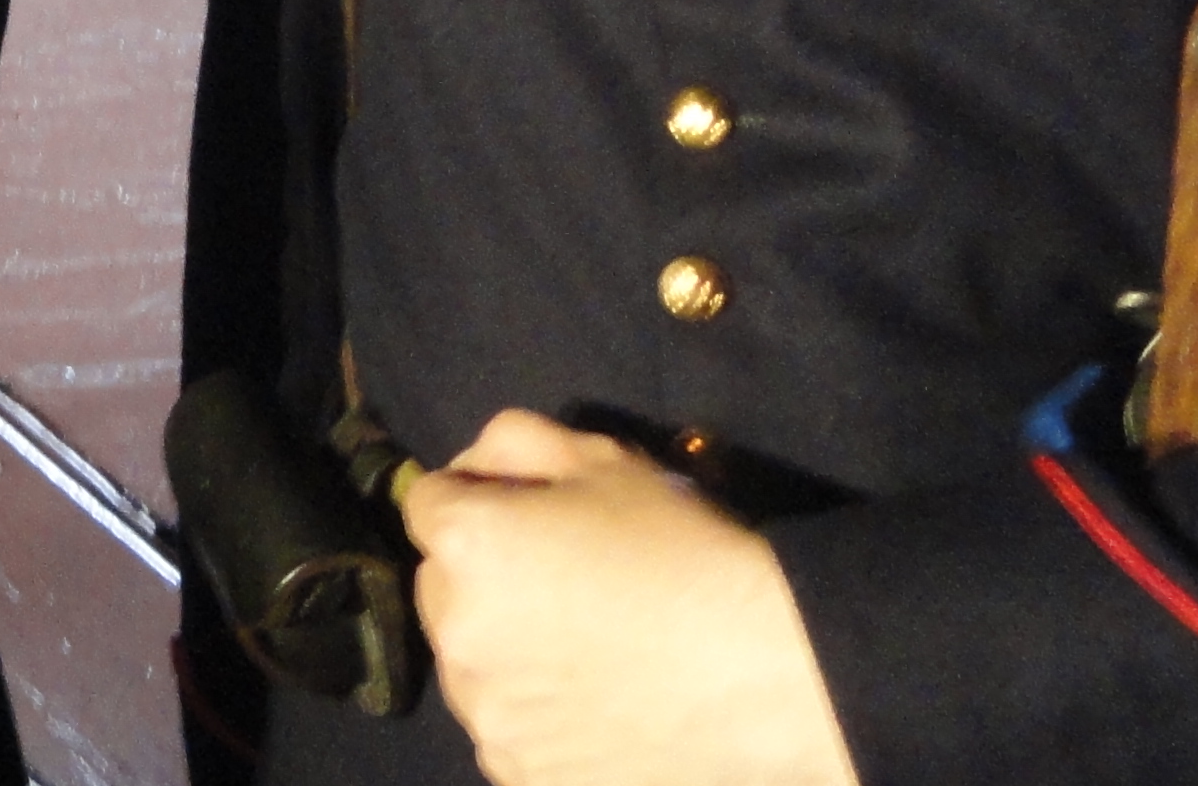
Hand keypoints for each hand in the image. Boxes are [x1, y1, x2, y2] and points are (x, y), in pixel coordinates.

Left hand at [401, 414, 855, 785]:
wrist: (770, 679)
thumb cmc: (686, 553)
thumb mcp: (605, 460)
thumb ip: (515, 444)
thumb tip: (473, 469)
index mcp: (466, 545)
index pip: (428, 503)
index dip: (479, 499)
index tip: (531, 515)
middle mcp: (455, 633)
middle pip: (440, 588)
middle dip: (481, 577)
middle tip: (564, 584)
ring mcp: (488, 717)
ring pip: (470, 667)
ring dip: (504, 652)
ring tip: (589, 653)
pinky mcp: (522, 777)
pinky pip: (506, 734)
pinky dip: (535, 719)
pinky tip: (599, 707)